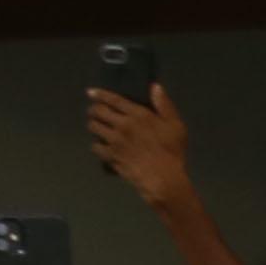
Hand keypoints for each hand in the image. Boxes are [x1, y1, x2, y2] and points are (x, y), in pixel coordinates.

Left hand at [84, 81, 195, 207]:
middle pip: (99, 111)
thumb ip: (164, 105)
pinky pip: (95, 146)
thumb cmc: (172, 151)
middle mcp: (122, 124)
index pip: (114, 100)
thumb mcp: (175, 125)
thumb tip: (155, 87)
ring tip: (96, 126)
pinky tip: (100, 145)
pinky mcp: (110, 155)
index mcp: (138, 114)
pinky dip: (96, 144)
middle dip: (94, 109)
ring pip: (94, 127)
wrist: (163, 177)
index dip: (100, 94)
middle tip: (95, 111)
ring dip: (93, 124)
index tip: (90, 92)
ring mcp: (114, 141)